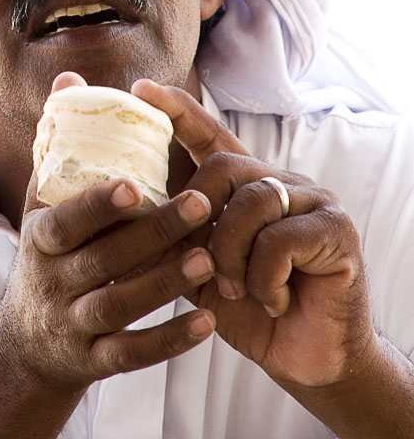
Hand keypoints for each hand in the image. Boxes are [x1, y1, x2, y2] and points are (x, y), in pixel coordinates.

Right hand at [0, 72, 218, 437]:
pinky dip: (168, 341)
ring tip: (210, 259)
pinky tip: (207, 322)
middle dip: (152, 234)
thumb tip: (71, 77)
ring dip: (164, 282)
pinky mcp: (94, 360)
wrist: (26, 342)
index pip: (64, 222)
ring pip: (119, 306)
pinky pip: (131, 353)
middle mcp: (52, 283)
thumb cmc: (46, 252)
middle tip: (200, 204)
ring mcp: (72, 325)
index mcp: (39, 240)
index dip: (96, 205)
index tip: (135, 182)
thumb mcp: (41, 200)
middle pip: (103, 261)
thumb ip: (58, 143)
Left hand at [132, 79, 375, 390]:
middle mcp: (277, 180)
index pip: (207, 134)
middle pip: (222, 165)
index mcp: (242, 185)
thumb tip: (110, 220)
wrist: (305, 356)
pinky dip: (264, 279)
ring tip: (237, 290)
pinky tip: (272, 300)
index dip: (175, 111)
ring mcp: (311, 198)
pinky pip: (281, 239)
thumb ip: (168, 238)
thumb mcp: (196, 269)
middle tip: (202, 265)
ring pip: (252, 200)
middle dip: (199, 216)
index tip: (141, 90)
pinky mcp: (336, 227)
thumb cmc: (247, 306)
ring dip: (232, 256)